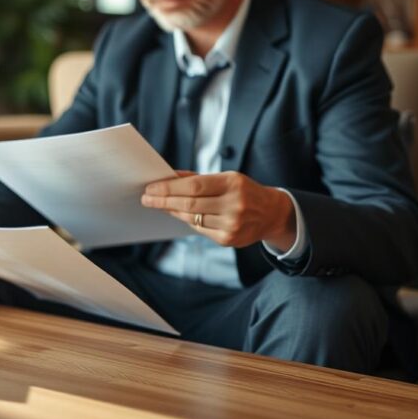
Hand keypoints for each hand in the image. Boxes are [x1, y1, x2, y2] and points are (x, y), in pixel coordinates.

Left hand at [140, 171, 296, 250]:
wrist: (271, 213)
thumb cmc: (243, 191)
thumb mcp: (226, 178)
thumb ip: (197, 178)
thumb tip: (167, 178)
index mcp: (233, 183)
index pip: (193, 186)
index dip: (168, 188)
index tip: (151, 188)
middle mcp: (234, 205)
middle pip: (189, 204)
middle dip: (163, 201)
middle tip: (146, 198)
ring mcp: (232, 224)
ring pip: (192, 218)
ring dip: (171, 211)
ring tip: (158, 204)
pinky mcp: (229, 240)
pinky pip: (199, 229)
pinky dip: (186, 220)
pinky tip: (177, 214)